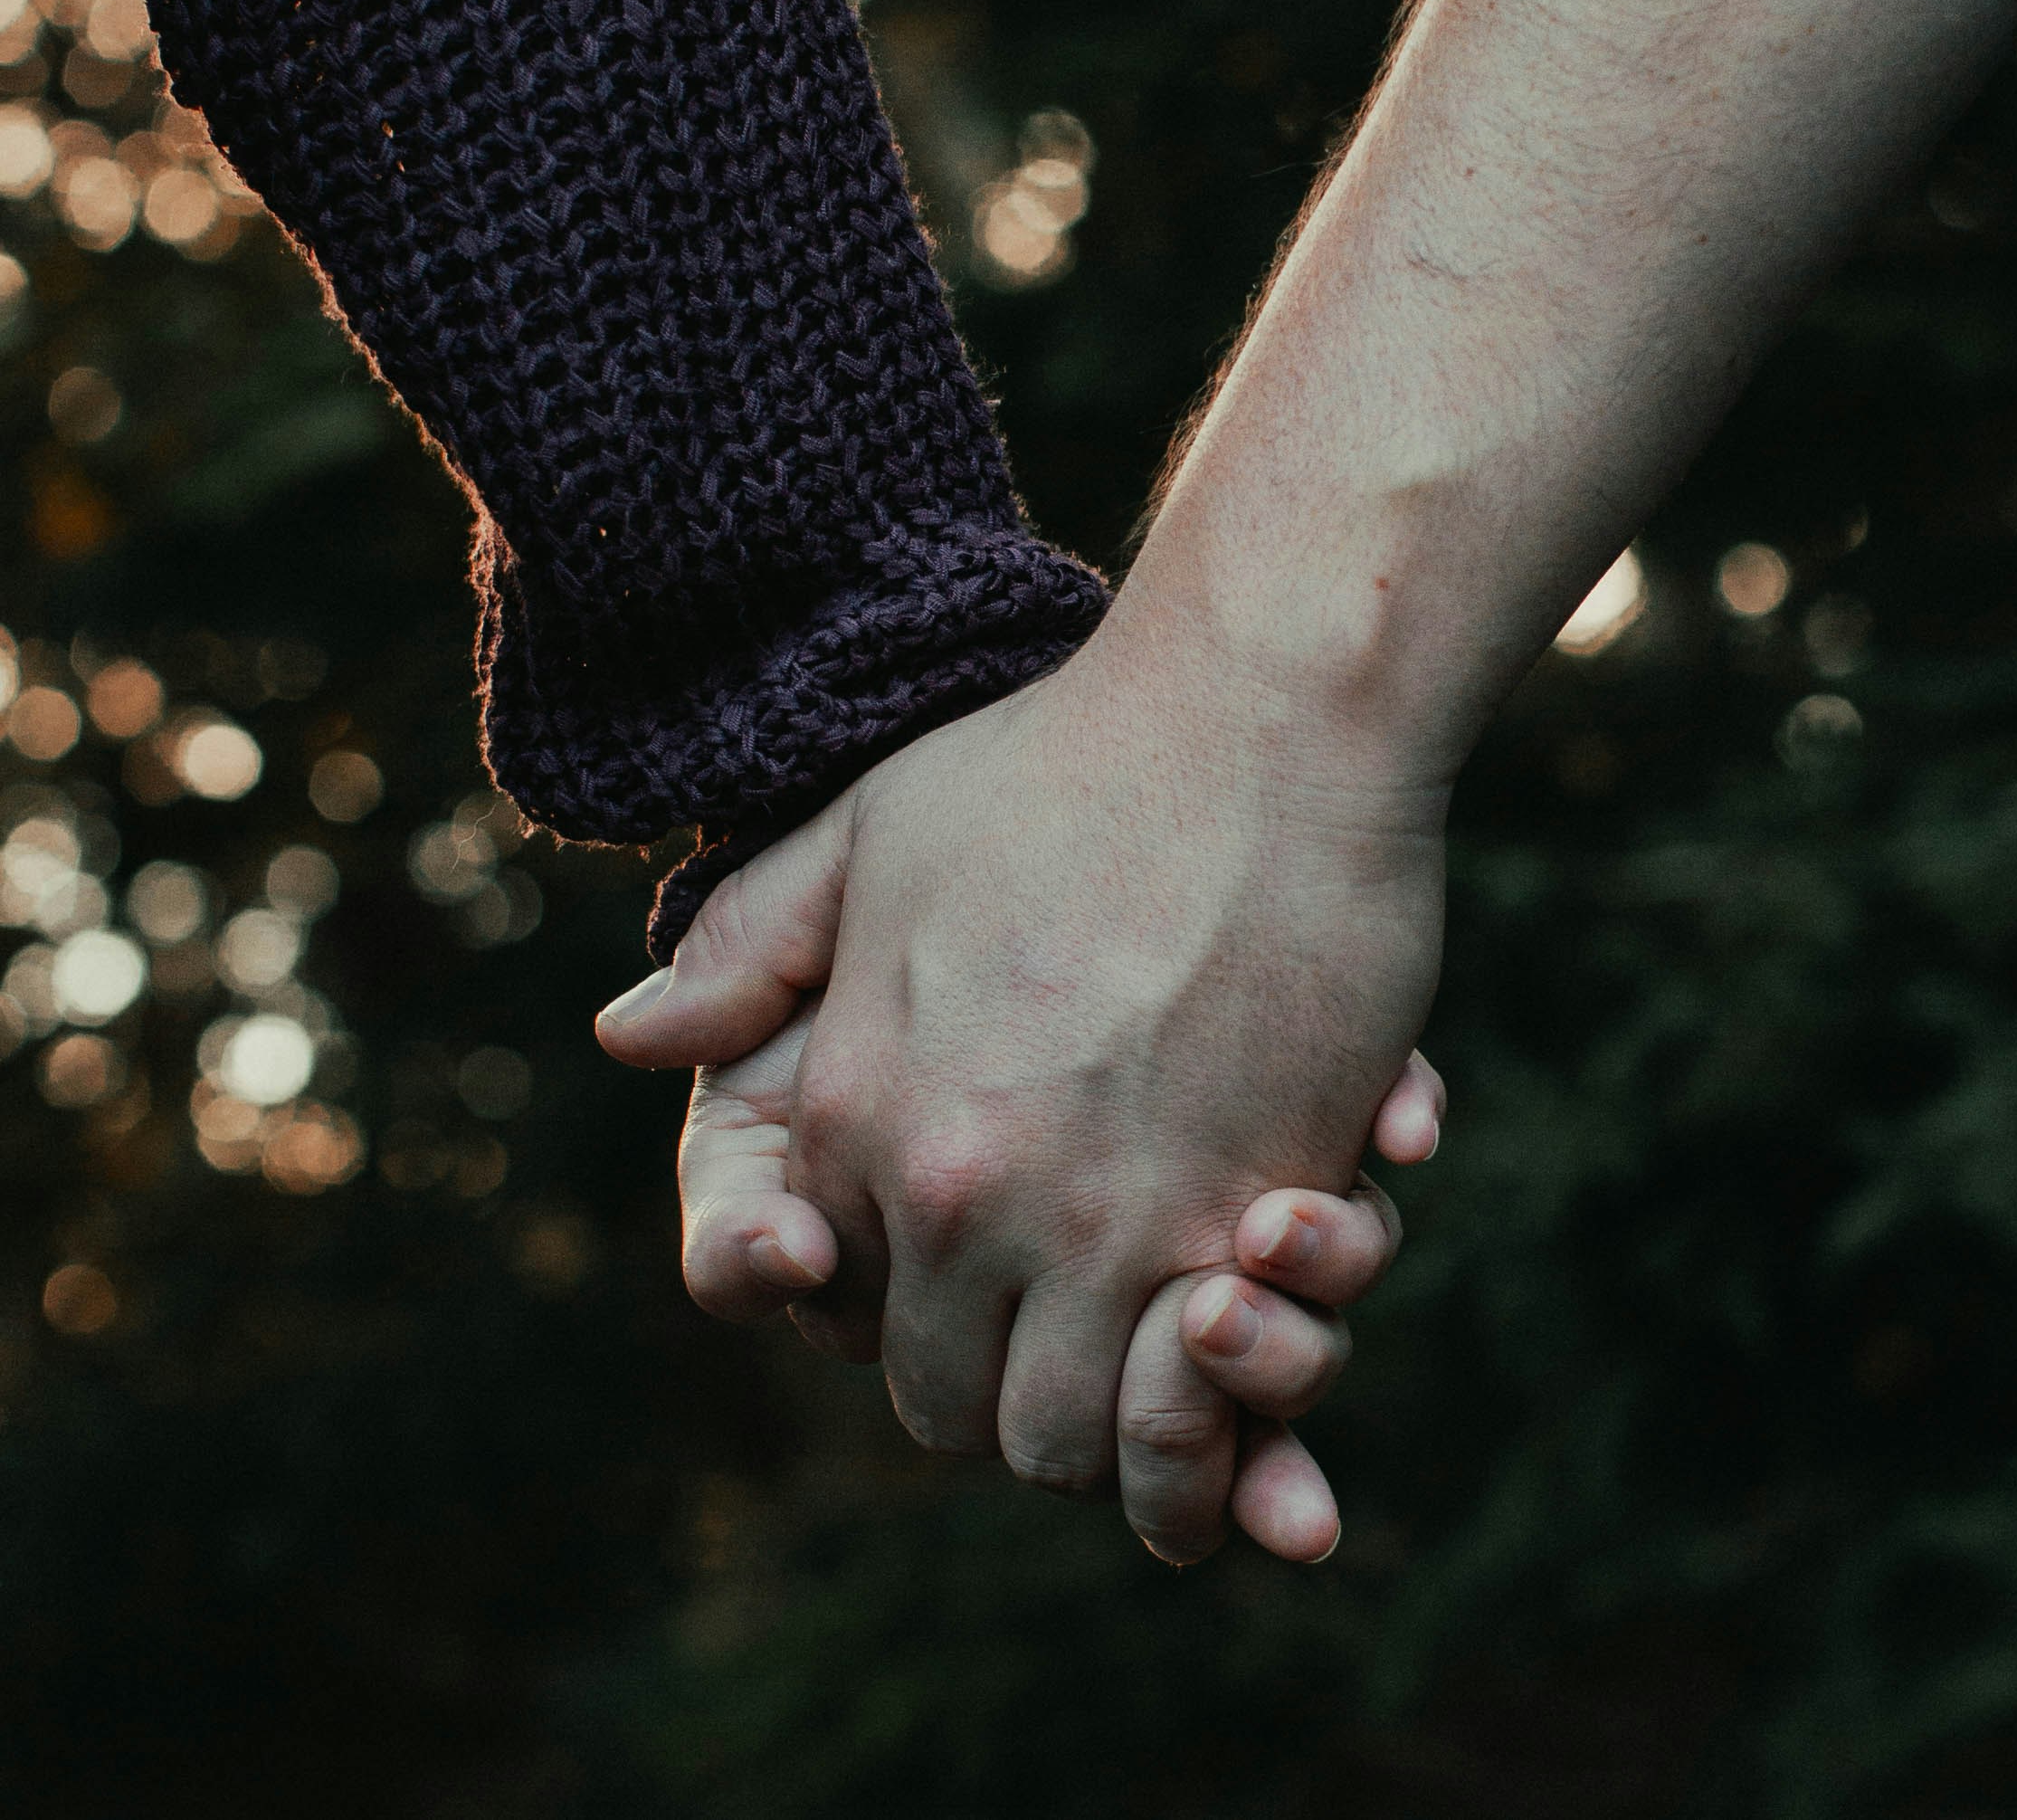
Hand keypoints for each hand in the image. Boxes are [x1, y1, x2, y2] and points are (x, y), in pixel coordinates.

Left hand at [601, 617, 1445, 1558]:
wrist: (1251, 719)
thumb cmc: (1060, 761)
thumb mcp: (864, 829)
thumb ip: (745, 948)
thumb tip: (627, 1040)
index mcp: (851, 1110)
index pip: (843, 1308)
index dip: (907, 1311)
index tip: (974, 1282)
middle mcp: (954, 1190)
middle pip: (956, 1404)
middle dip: (1008, 1392)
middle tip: (1074, 1343)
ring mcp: (1099, 1216)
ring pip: (1076, 1436)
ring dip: (1117, 1431)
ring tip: (1163, 1364)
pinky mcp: (1244, 1219)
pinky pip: (1204, 1401)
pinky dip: (1219, 1425)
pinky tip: (1233, 1348)